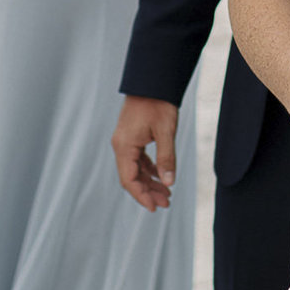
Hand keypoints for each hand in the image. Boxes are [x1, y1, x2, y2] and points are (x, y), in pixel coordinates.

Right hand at [113, 97, 179, 211]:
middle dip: (148, 191)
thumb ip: (166, 159)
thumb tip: (168, 183)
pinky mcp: (131, 136)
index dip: (141, 196)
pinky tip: (160, 176)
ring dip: (149, 181)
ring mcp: (125, 141)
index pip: (129, 180)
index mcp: (124, 146)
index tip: (154, 208)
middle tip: (166, 203)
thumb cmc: (158, 104)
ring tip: (166, 193)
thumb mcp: (165, 132)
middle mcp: (121, 145)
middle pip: (131, 177)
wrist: (152, 81)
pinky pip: (137, 159)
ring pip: (134, 169)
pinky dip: (148, 169)